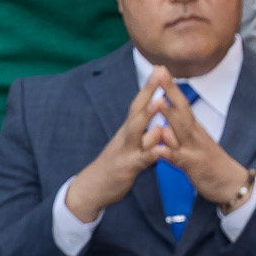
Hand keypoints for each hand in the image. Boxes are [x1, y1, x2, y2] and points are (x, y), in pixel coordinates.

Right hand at [64, 73, 166, 222]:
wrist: (93, 188)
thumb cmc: (115, 164)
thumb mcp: (130, 144)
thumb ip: (144, 131)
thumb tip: (157, 116)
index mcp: (128, 129)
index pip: (139, 103)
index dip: (149, 86)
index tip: (160, 67)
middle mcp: (126, 135)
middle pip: (137, 109)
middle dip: (149, 91)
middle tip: (159, 72)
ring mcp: (126, 150)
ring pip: (137, 131)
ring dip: (149, 116)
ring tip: (161, 102)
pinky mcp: (128, 168)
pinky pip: (141, 159)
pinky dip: (152, 153)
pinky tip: (162, 148)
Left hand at [151, 74, 250, 205]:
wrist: (231, 185)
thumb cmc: (210, 165)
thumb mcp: (194, 147)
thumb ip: (179, 136)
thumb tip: (165, 124)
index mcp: (194, 129)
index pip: (182, 104)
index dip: (171, 87)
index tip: (160, 69)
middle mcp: (195, 134)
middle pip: (182, 109)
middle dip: (170, 90)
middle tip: (159, 72)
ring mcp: (196, 149)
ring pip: (181, 130)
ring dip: (169, 115)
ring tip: (157, 101)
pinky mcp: (194, 167)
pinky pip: (180, 159)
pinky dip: (170, 153)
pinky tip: (159, 149)